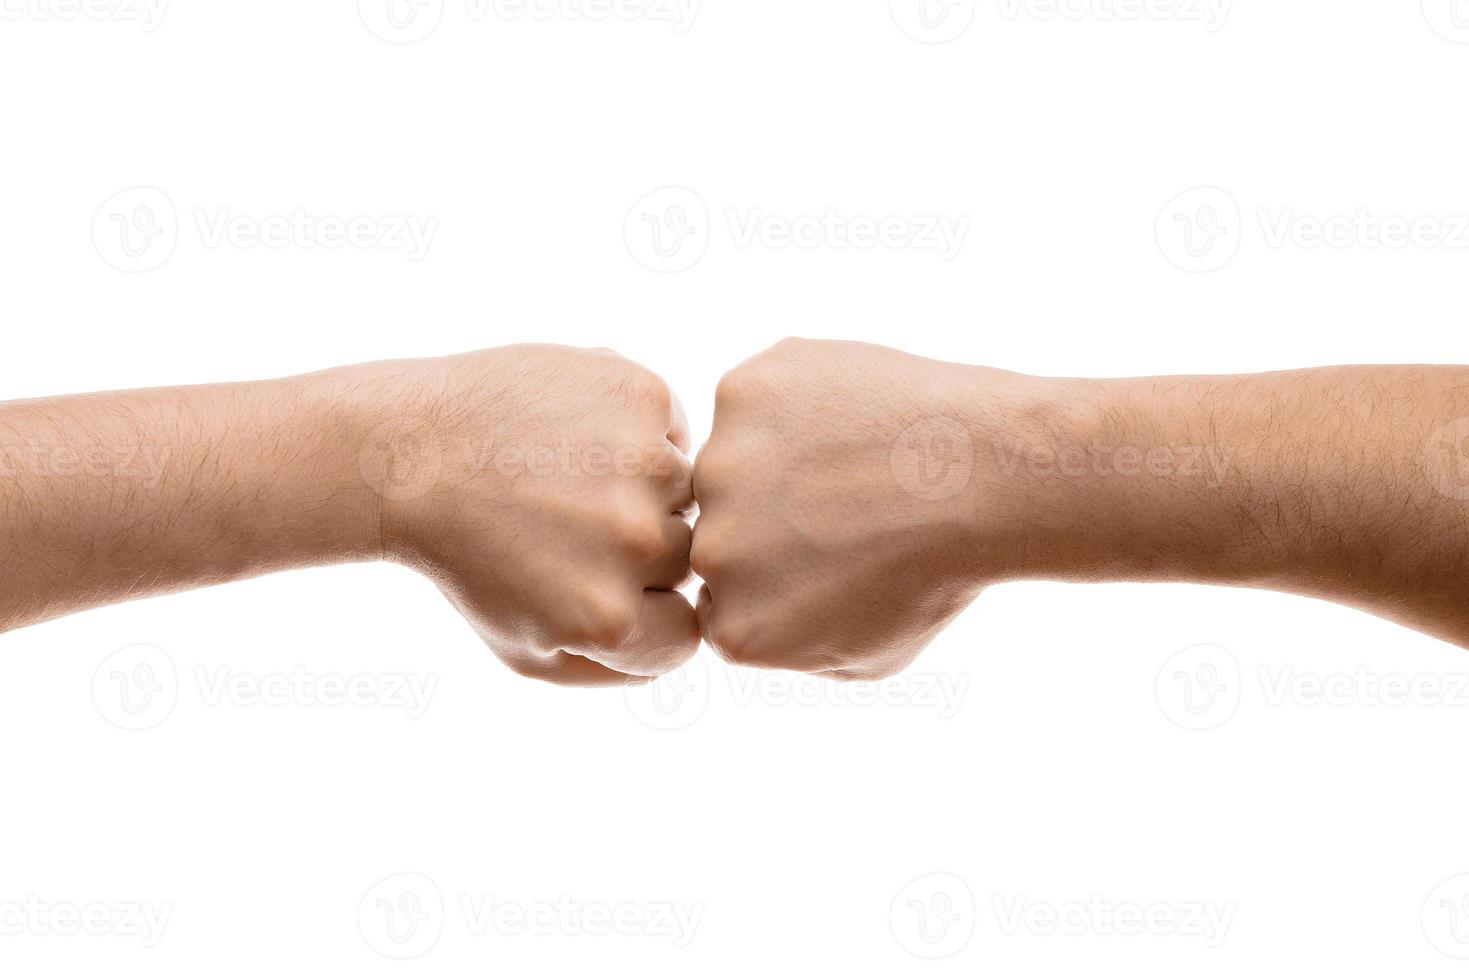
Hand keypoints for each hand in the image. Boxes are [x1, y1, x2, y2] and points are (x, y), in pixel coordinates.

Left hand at [353, 345, 697, 685]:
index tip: (587, 580)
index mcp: (609, 618)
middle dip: (638, 547)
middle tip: (565, 521)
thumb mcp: (525, 650)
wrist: (406, 455)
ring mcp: (643, 462)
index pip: (684, 629)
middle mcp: (637, 542)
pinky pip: (667, 424)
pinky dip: (632, 428)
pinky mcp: (640, 395)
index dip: (640, 608)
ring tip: (566, 474)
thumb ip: (614, 669)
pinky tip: (572, 432)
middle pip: (686, 557)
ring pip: (684, 487)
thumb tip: (685, 642)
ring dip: (641, 485)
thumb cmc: (465, 556)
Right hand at [691, 338, 1024, 678]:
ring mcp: (722, 466)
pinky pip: (754, 397)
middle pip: (722, 526)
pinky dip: (794, 398)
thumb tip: (755, 607)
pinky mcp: (741, 393)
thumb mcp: (868, 656)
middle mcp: (712, 552)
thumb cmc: (940, 572)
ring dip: (779, 455)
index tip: (832, 554)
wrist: (987, 480)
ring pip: (734, 459)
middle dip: (774, 514)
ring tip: (855, 455)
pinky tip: (853, 413)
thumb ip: (790, 646)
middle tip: (849, 500)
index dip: (781, 571)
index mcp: (735, 630)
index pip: (725, 597)